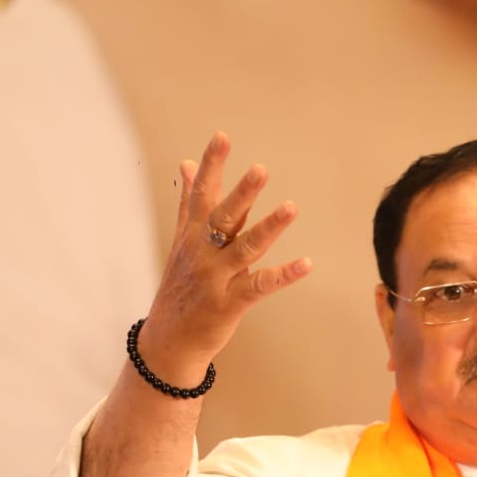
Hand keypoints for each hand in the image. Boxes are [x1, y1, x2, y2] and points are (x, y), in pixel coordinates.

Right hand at [138, 132, 311, 380]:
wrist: (169, 339)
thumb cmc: (181, 286)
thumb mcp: (181, 241)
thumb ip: (189, 202)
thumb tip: (187, 164)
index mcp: (192, 234)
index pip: (202, 193)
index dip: (212, 165)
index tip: (222, 136)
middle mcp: (202, 252)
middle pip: (223, 217)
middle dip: (242, 193)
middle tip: (261, 169)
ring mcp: (216, 278)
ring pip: (245, 248)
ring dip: (269, 227)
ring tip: (292, 207)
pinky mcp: (230, 303)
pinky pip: (260, 286)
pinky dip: (284, 275)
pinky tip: (307, 263)